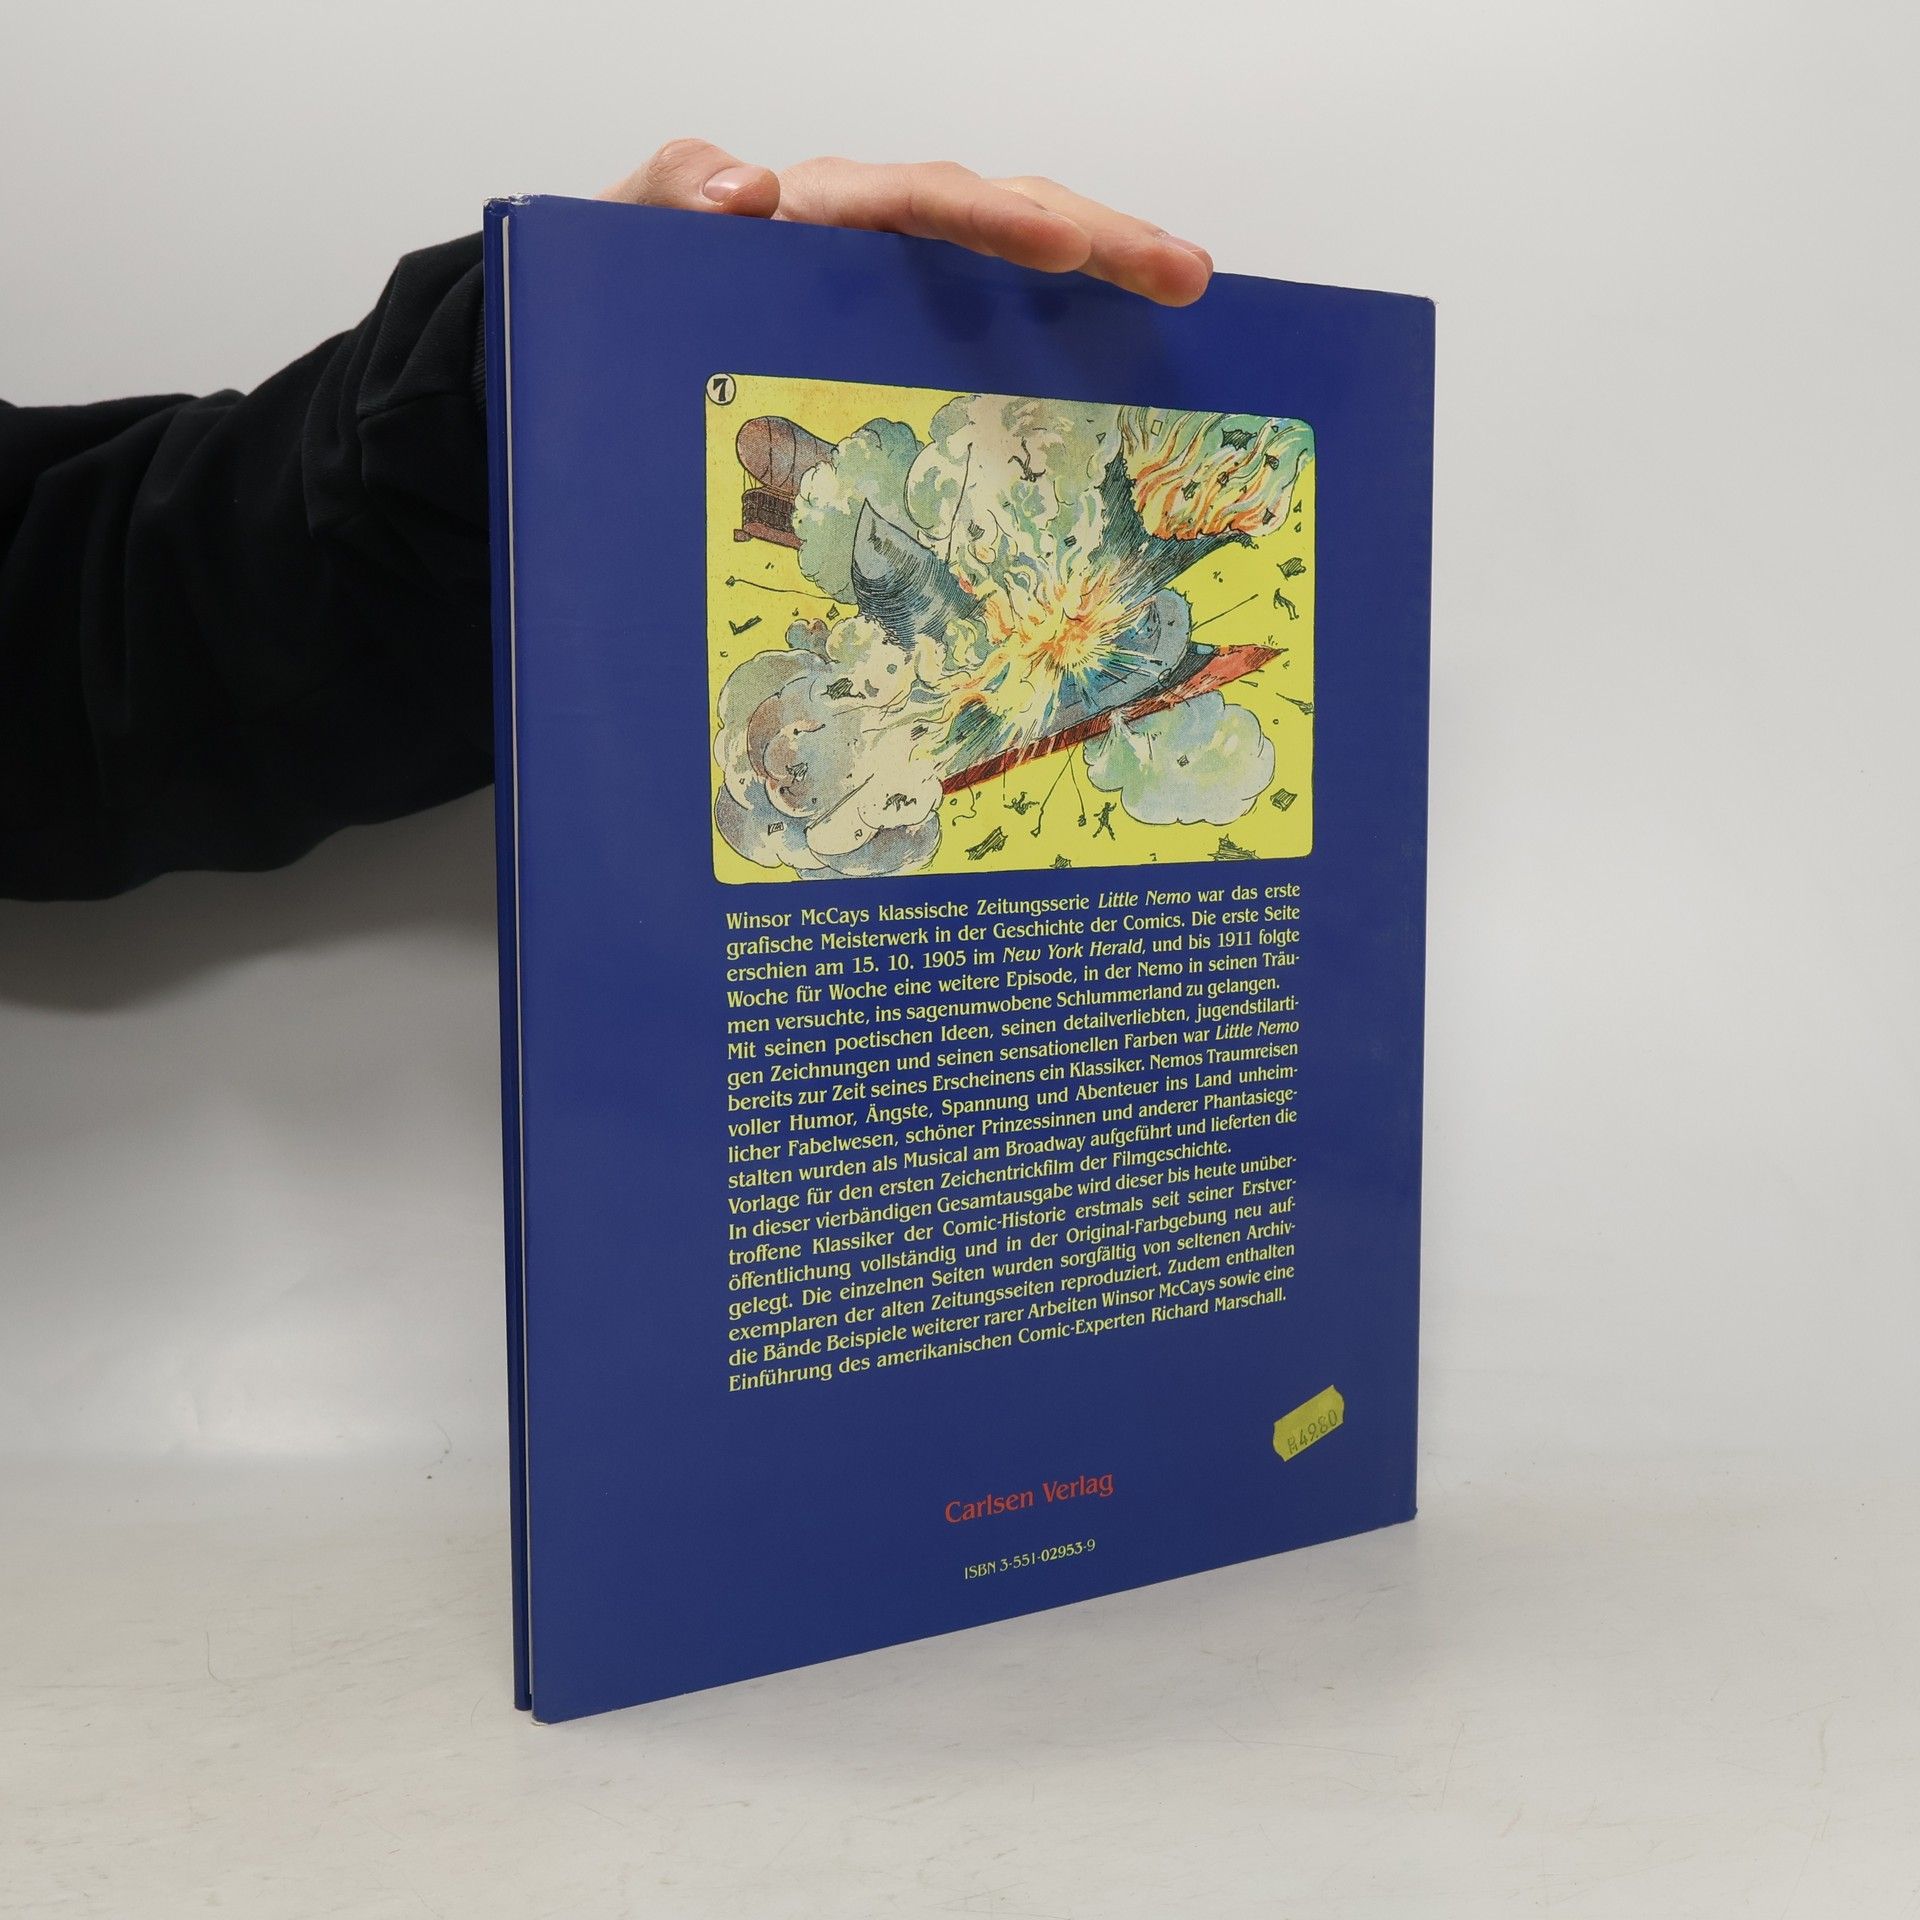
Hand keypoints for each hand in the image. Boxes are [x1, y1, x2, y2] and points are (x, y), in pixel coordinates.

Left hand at [599, 141, 1211, 306]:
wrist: (615, 343)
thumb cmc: (627, 285)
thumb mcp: (626, 237)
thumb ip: (670, 196)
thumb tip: (750, 190)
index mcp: (818, 212)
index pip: (923, 201)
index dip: (997, 221)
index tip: (1064, 246)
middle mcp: (873, 238)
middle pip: (1003, 213)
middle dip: (1099, 234)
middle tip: (1182, 271)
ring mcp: (898, 289)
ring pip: (1017, 257)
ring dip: (1105, 267)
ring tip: (1186, 288)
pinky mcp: (905, 340)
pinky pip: (996, 324)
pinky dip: (1064, 330)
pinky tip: (1125, 363)